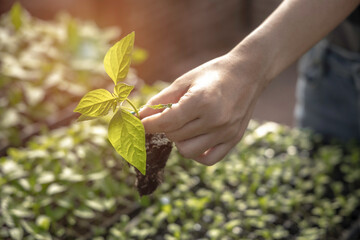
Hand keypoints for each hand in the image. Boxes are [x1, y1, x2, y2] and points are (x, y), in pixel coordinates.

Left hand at [140, 53, 265, 164]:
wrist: (247, 73)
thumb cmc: (213, 74)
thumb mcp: (185, 80)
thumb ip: (161, 99)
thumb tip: (140, 115)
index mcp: (201, 101)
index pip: (166, 122)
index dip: (148, 124)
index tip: (139, 123)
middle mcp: (215, 120)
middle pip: (174, 136)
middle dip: (164, 127)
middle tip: (168, 115)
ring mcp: (226, 132)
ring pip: (187, 151)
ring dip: (179, 140)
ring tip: (184, 125)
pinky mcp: (233, 140)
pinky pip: (208, 160)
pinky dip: (196, 153)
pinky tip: (195, 139)